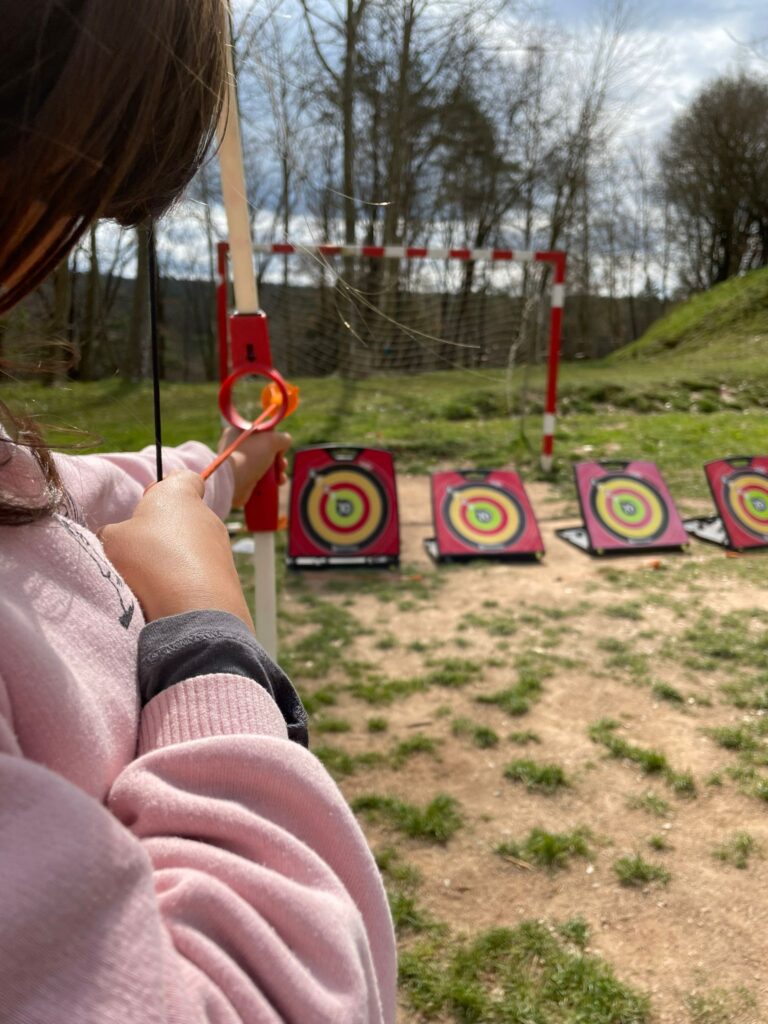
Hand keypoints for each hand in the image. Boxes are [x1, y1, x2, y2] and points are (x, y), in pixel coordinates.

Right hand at [100, 471, 252, 626]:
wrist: (194, 606)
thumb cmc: (149, 558)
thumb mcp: (112, 538)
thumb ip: (115, 531)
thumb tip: (122, 539)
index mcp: (180, 495)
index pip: (185, 478)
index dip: (167, 485)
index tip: (150, 502)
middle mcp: (208, 517)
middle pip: (185, 517)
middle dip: (164, 532)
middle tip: (141, 551)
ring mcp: (222, 548)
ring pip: (194, 548)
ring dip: (175, 561)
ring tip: (153, 581)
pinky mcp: (229, 578)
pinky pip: (202, 575)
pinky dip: (188, 583)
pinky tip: (171, 598)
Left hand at [218, 428, 290, 507]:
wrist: (232, 482)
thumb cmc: (249, 456)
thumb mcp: (271, 440)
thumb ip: (282, 438)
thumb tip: (284, 443)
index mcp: (239, 432)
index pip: (262, 432)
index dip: (274, 439)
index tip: (279, 447)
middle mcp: (237, 447)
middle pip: (266, 450)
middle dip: (279, 458)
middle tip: (281, 464)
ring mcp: (240, 464)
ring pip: (265, 464)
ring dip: (278, 470)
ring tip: (280, 477)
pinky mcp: (243, 479)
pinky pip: (261, 477)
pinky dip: (271, 480)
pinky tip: (278, 483)